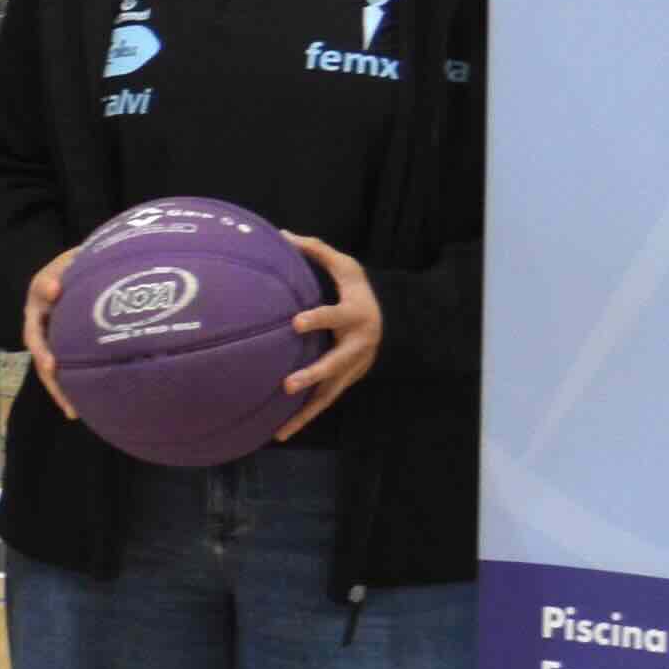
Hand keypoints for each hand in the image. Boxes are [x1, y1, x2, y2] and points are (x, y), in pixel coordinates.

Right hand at [24, 236, 86, 425]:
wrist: (88, 270)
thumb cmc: (78, 264)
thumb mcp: (69, 260)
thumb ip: (59, 272)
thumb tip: (53, 290)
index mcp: (38, 300)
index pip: (36, 321)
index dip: (43, 336)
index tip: (54, 360)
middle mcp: (39, 323)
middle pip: (39, 350)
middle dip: (49, 369)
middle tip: (59, 382)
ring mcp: (51, 338)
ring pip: (48, 367)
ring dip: (58, 389)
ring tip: (71, 410)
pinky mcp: (64, 350)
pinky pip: (63, 371)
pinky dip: (69, 388)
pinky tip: (79, 407)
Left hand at [273, 233, 383, 436]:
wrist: (388, 320)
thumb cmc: (357, 290)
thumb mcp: (345, 267)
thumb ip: (316, 251)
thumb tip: (282, 234)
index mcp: (355, 315)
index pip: (335, 317)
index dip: (318, 319)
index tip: (295, 322)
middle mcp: (357, 346)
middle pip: (335, 364)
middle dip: (314, 375)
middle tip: (288, 384)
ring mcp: (353, 368)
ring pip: (330, 393)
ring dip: (306, 411)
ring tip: (281, 429)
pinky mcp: (346, 383)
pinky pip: (323, 404)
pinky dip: (304, 419)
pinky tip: (280, 434)